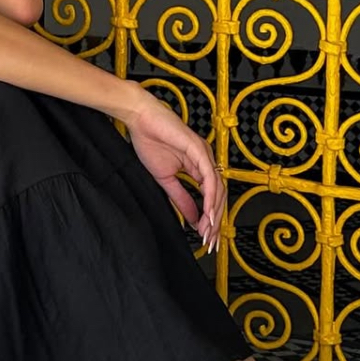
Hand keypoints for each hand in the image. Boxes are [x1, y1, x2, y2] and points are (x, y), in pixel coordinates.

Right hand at [126, 91, 224, 252]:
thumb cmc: (150, 140)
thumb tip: (192, 217)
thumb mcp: (165, 178)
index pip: (211, 197)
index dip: (210, 218)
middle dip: (214, 222)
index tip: (204, 237)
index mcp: (199, 167)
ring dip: (213, 214)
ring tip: (207, 232)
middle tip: (208, 241)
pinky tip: (207, 213)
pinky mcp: (198, 150)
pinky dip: (209, 197)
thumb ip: (180, 197)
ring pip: (217, 190)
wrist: (140, 118)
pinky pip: (208, 178)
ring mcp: (204, 155)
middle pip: (219, 197)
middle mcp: (206, 161)